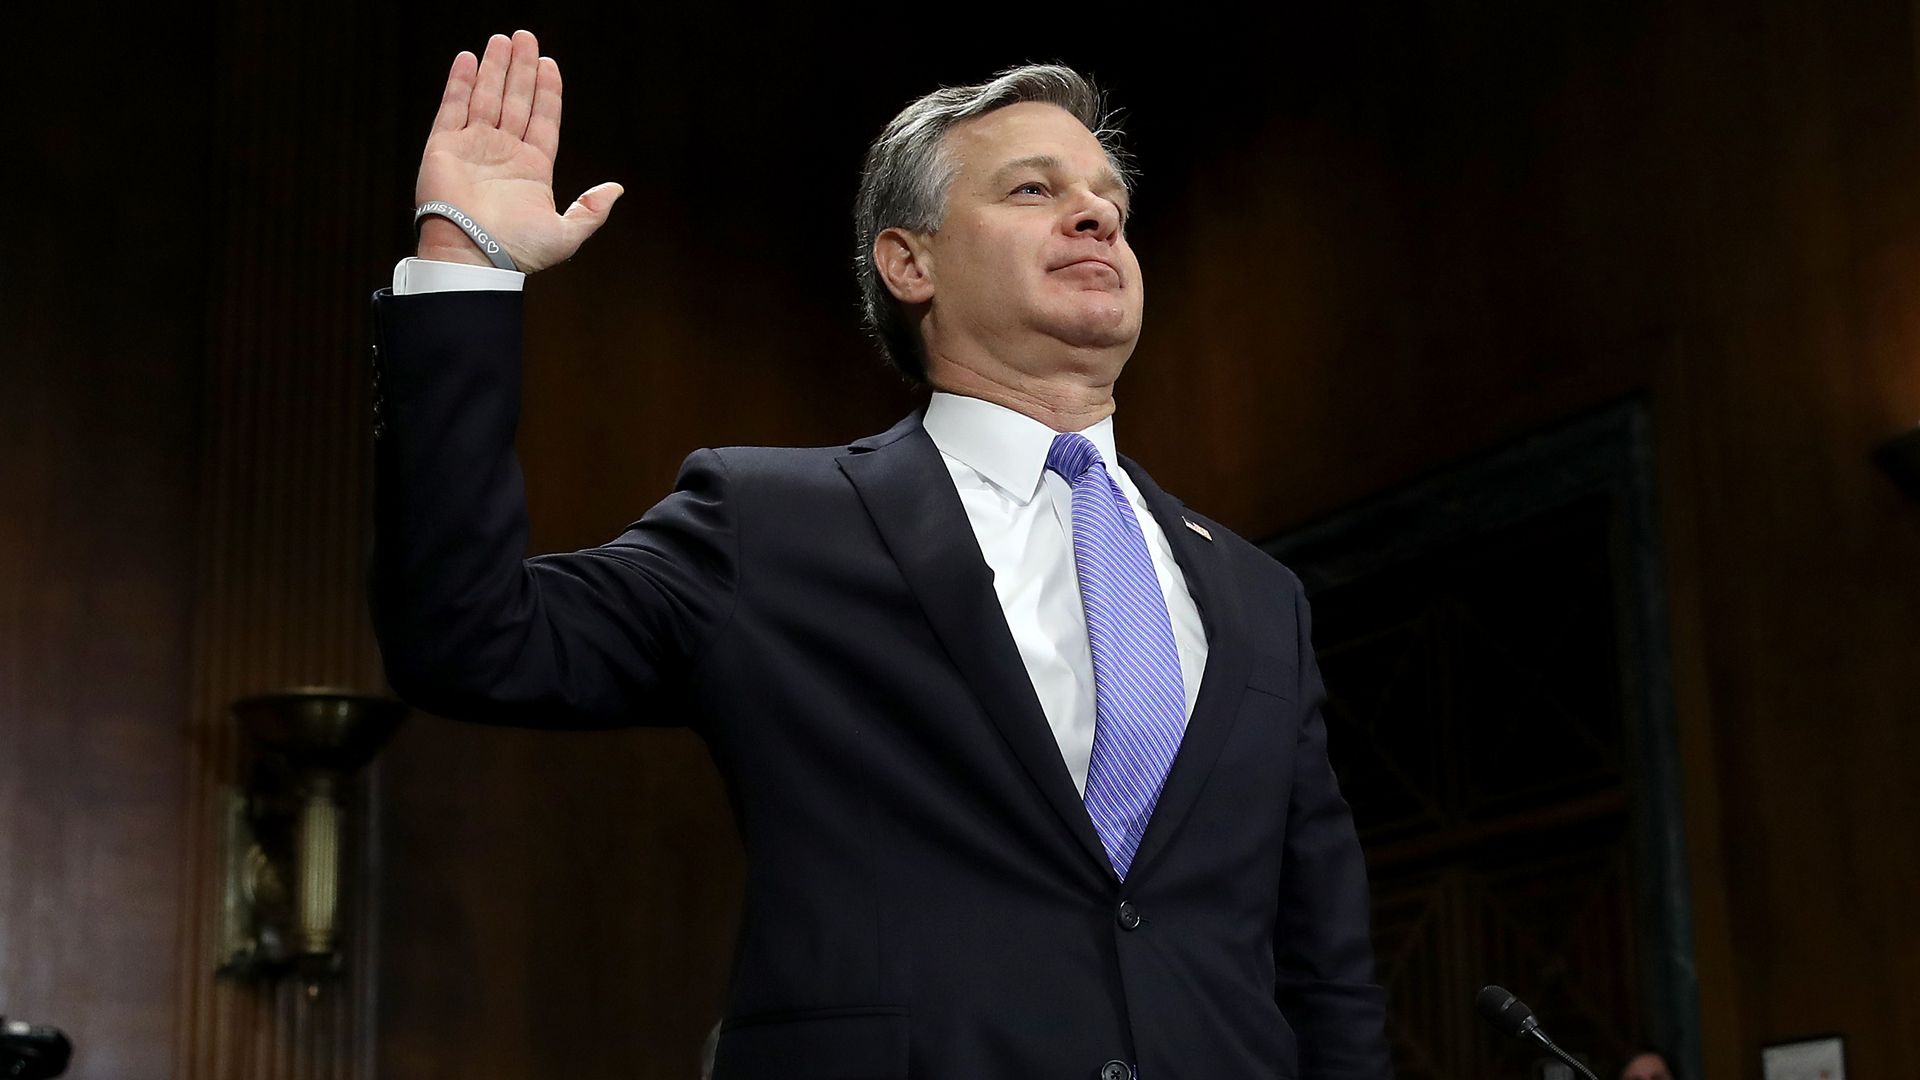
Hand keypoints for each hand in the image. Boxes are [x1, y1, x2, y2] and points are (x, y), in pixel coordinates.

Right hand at [413, 30, 622, 271]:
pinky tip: (469, 59)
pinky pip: (453, 106)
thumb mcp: (567, 235)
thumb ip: (592, 210)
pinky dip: (460, 82)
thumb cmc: (517, 251)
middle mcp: (503, 154)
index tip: (549, 64)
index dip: (547, 91)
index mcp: (532, 169)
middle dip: (522, 69)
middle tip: (527, 37)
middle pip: (516, 101)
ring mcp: (474, 147)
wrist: (472, 257)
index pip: (543, 120)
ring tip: (504, 39)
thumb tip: (616, 189)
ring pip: (487, 97)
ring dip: (495, 68)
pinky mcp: (444, 146)